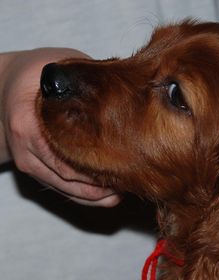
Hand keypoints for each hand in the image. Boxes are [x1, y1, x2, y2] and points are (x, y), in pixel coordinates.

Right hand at [0, 48, 120, 206]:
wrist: (5, 87)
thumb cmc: (36, 74)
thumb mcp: (61, 66)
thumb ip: (88, 84)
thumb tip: (127, 95)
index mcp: (29, 122)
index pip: (66, 156)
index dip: (98, 166)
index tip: (125, 166)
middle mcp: (25, 147)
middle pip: (69, 177)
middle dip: (101, 185)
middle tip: (130, 182)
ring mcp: (27, 162)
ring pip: (66, 189)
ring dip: (96, 196)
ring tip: (122, 192)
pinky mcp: (33, 169)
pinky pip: (61, 189)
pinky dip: (85, 196)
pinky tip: (106, 195)